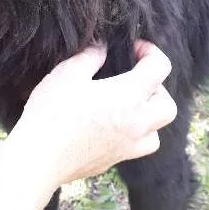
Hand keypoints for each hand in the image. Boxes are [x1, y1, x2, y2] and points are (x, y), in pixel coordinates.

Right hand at [6, 41, 176, 186]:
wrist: (40, 157)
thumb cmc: (53, 111)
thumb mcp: (68, 72)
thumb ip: (90, 56)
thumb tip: (101, 48)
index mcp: (129, 95)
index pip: (159, 68)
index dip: (151, 52)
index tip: (133, 47)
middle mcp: (136, 123)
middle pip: (167, 106)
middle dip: (157, 88)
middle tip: (134, 79)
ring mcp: (127, 147)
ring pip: (156, 133)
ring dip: (148, 117)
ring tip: (126, 107)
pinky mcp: (112, 162)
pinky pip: (135, 148)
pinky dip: (131, 135)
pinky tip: (109, 126)